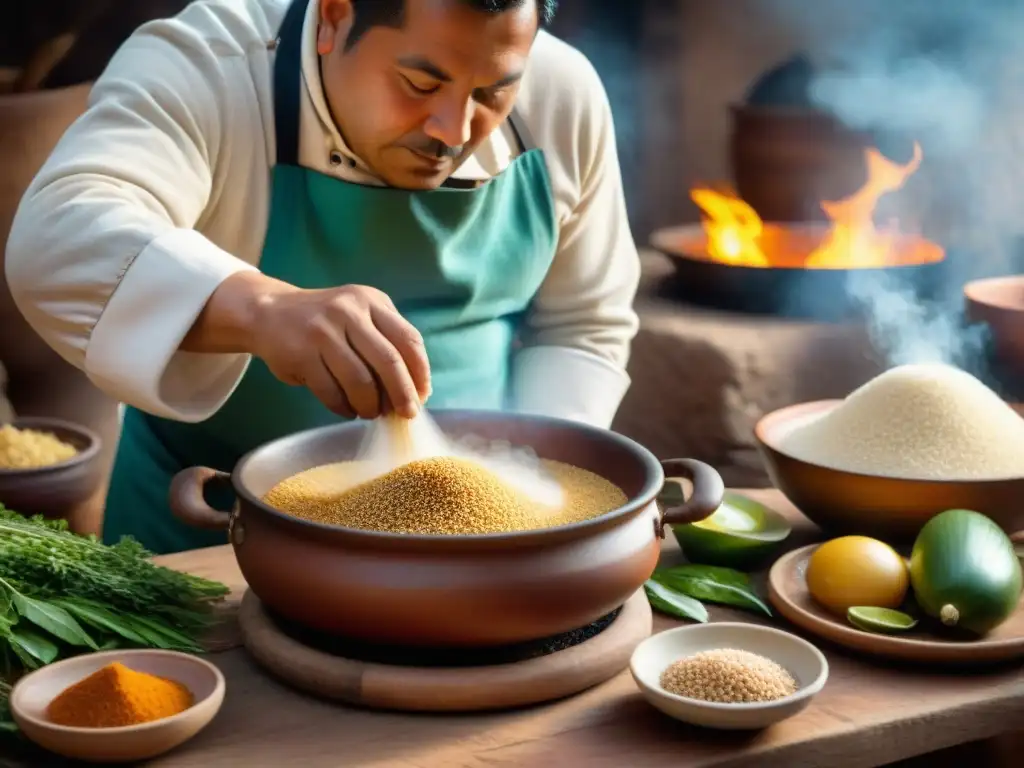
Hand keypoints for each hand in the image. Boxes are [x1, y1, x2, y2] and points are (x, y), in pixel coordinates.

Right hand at [248, 280, 430, 419]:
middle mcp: (348, 311)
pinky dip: (344, 407)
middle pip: (389, 362)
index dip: (420, 372)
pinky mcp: (300, 354)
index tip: (422, 395)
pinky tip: (348, 410)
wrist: (269, 312)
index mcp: (371, 301)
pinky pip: (331, 392)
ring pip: (360, 381)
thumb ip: (387, 341)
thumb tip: (416, 390)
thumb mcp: (360, 314)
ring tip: (371, 412)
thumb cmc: (326, 322)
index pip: (409, 339)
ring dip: (370, 405)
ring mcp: (322, 332)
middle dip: (402, 394)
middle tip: (406, 414)